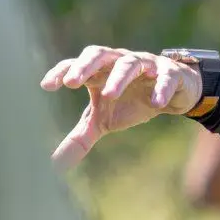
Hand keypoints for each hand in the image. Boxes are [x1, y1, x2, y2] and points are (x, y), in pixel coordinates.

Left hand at [41, 46, 203, 168]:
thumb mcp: (102, 121)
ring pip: (129, 63)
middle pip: (99, 54)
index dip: (62, 72)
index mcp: (99, 71)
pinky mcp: (169, 73)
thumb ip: (79, 138)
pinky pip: (165, 76)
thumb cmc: (130, 102)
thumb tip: (54, 166)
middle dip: (85, 66)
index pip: (76, 65)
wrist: (172, 93)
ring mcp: (145, 64)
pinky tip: (156, 103)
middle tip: (72, 82)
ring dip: (119, 77)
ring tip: (109, 95)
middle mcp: (118, 61)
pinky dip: (161, 87)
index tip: (47, 85)